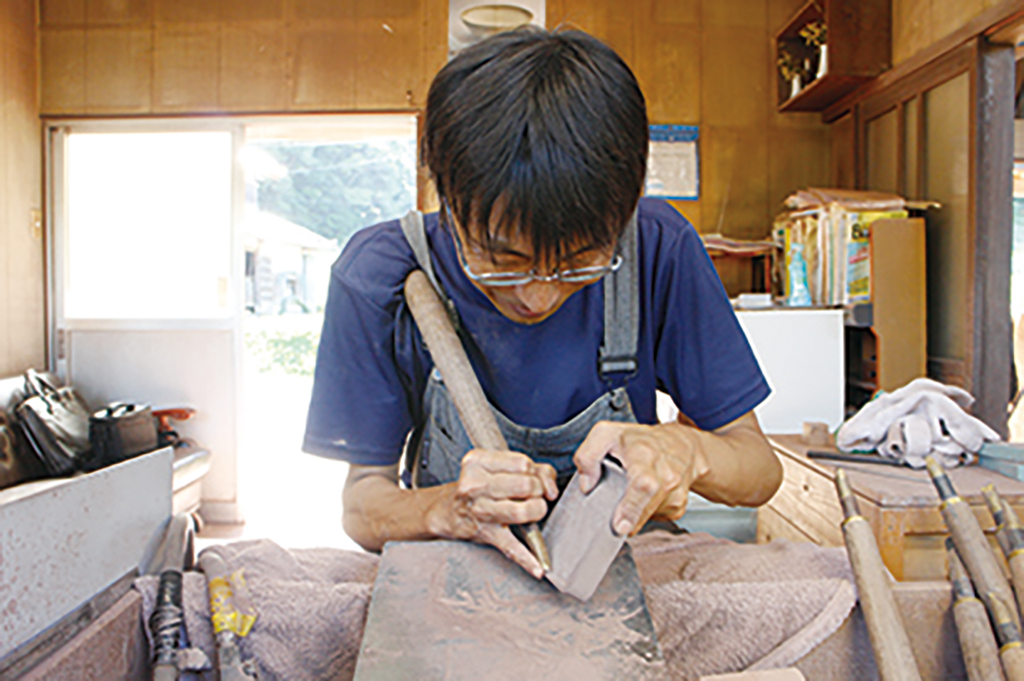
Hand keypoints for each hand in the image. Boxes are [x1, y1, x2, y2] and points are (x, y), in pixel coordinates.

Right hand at [429, 449, 557, 578]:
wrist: (448, 511)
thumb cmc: (479, 486)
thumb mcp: (497, 466)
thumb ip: (532, 468)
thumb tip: (551, 487)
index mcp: (477, 462)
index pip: (523, 463)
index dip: (536, 472)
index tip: (535, 479)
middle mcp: (475, 485)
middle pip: (527, 485)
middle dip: (538, 491)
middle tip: (532, 495)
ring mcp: (480, 510)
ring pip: (524, 510)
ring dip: (537, 511)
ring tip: (533, 511)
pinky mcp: (486, 534)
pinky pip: (511, 547)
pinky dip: (527, 559)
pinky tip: (538, 568)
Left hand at [573, 421, 706, 536]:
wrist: (681, 444)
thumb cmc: (640, 440)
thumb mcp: (606, 434)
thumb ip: (587, 455)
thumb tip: (586, 485)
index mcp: (645, 454)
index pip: (644, 484)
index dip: (632, 507)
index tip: (620, 526)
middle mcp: (666, 473)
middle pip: (648, 507)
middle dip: (629, 519)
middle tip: (616, 523)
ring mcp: (676, 492)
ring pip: (648, 517)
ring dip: (634, 514)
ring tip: (630, 494)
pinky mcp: (679, 506)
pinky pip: (656, 518)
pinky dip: (644, 513)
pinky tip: (644, 497)